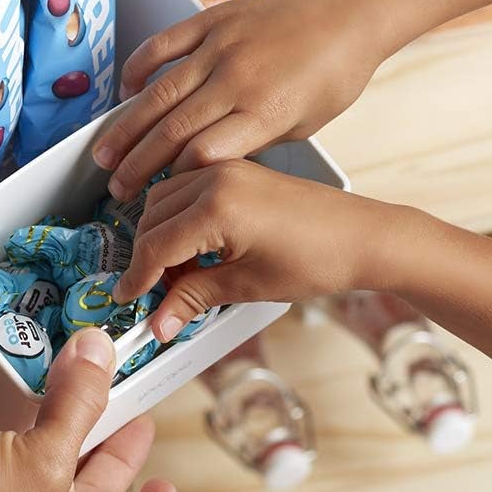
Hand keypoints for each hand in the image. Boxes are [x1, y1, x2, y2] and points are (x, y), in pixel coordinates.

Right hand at [0, 327, 180, 491]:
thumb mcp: (42, 457)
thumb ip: (78, 403)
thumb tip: (100, 354)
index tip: (165, 489)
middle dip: (115, 457)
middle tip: (128, 409)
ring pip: (48, 484)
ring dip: (68, 440)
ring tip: (80, 391)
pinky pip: (6, 470)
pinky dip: (21, 438)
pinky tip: (21, 402)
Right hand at [91, 0, 382, 200]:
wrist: (352, 8)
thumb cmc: (337, 71)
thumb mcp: (307, 124)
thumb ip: (258, 141)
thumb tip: (214, 162)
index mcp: (265, 113)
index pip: (203, 156)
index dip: (175, 181)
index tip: (160, 198)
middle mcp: (238, 80)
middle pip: (172, 131)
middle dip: (139, 167)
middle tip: (117, 191)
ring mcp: (221, 46)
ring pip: (158, 94)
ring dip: (126, 129)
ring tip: (104, 157)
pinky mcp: (214, 19)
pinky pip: (164, 45)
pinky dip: (139, 68)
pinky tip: (125, 92)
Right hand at [112, 161, 404, 335]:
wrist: (364, 236)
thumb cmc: (318, 259)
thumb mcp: (249, 286)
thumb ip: (195, 298)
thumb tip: (159, 321)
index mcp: (216, 206)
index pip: (154, 244)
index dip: (136, 277)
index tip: (127, 299)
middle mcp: (217, 178)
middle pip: (152, 216)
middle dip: (146, 257)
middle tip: (153, 295)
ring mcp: (229, 170)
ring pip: (166, 198)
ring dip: (160, 234)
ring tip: (176, 275)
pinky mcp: (242, 171)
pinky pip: (190, 188)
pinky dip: (180, 216)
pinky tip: (195, 248)